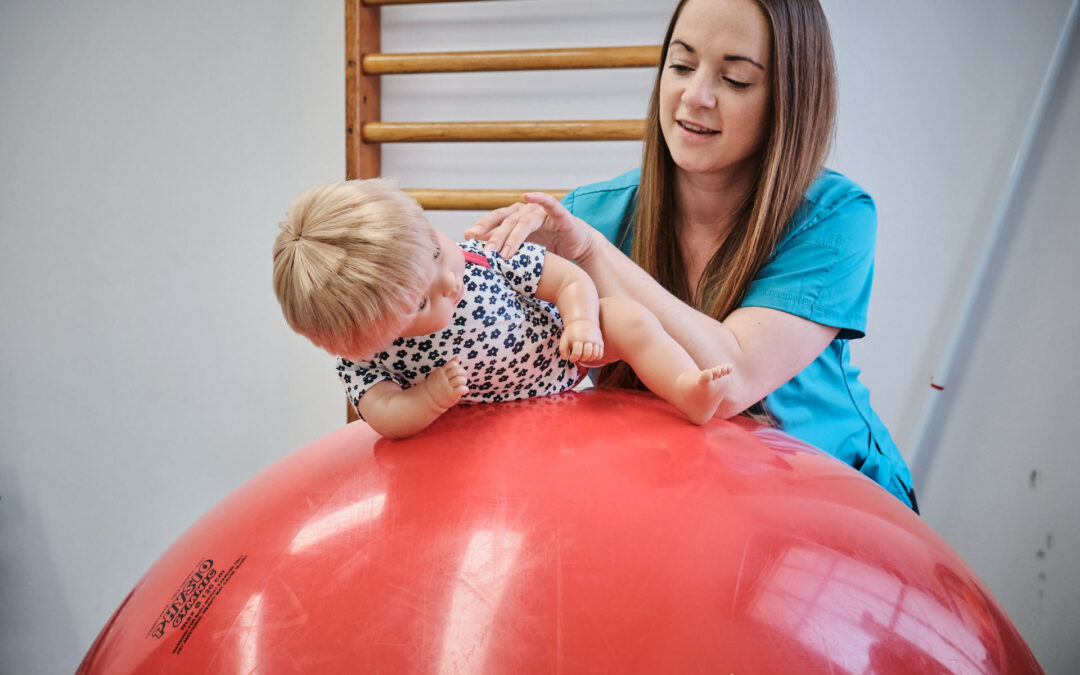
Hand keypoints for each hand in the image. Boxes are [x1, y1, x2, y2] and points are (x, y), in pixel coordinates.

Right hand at [423, 356, 468, 409]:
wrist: (428, 399)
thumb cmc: (436, 385)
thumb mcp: (440, 373)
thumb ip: (449, 365)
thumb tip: (458, 357)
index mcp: (440, 372)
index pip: (453, 364)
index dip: (458, 367)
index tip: (458, 372)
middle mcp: (442, 379)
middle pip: (457, 371)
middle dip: (463, 373)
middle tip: (462, 378)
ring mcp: (446, 387)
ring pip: (460, 379)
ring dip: (464, 381)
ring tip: (462, 384)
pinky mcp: (450, 395)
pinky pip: (461, 389)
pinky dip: (465, 389)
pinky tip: (463, 391)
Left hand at [464, 192, 595, 261]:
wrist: (578, 247)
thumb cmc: (549, 246)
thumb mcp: (523, 249)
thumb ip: (503, 246)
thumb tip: (477, 250)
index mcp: (515, 218)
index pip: (495, 221)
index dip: (481, 227)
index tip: (467, 237)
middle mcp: (526, 212)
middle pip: (506, 221)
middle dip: (494, 236)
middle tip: (484, 250)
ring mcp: (542, 212)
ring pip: (524, 221)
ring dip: (513, 237)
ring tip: (504, 253)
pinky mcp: (560, 216)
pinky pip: (550, 204)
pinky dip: (540, 198)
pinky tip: (529, 195)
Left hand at [559, 319, 603, 362]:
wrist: (583, 321)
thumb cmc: (572, 333)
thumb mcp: (564, 339)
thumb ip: (562, 350)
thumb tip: (565, 358)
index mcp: (577, 338)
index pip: (577, 352)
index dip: (573, 358)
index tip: (571, 358)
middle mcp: (587, 339)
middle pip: (587, 353)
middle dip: (582, 359)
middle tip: (579, 356)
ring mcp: (595, 340)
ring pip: (595, 354)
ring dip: (589, 359)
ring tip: (584, 356)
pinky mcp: (600, 342)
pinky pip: (600, 354)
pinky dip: (596, 357)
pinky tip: (590, 355)